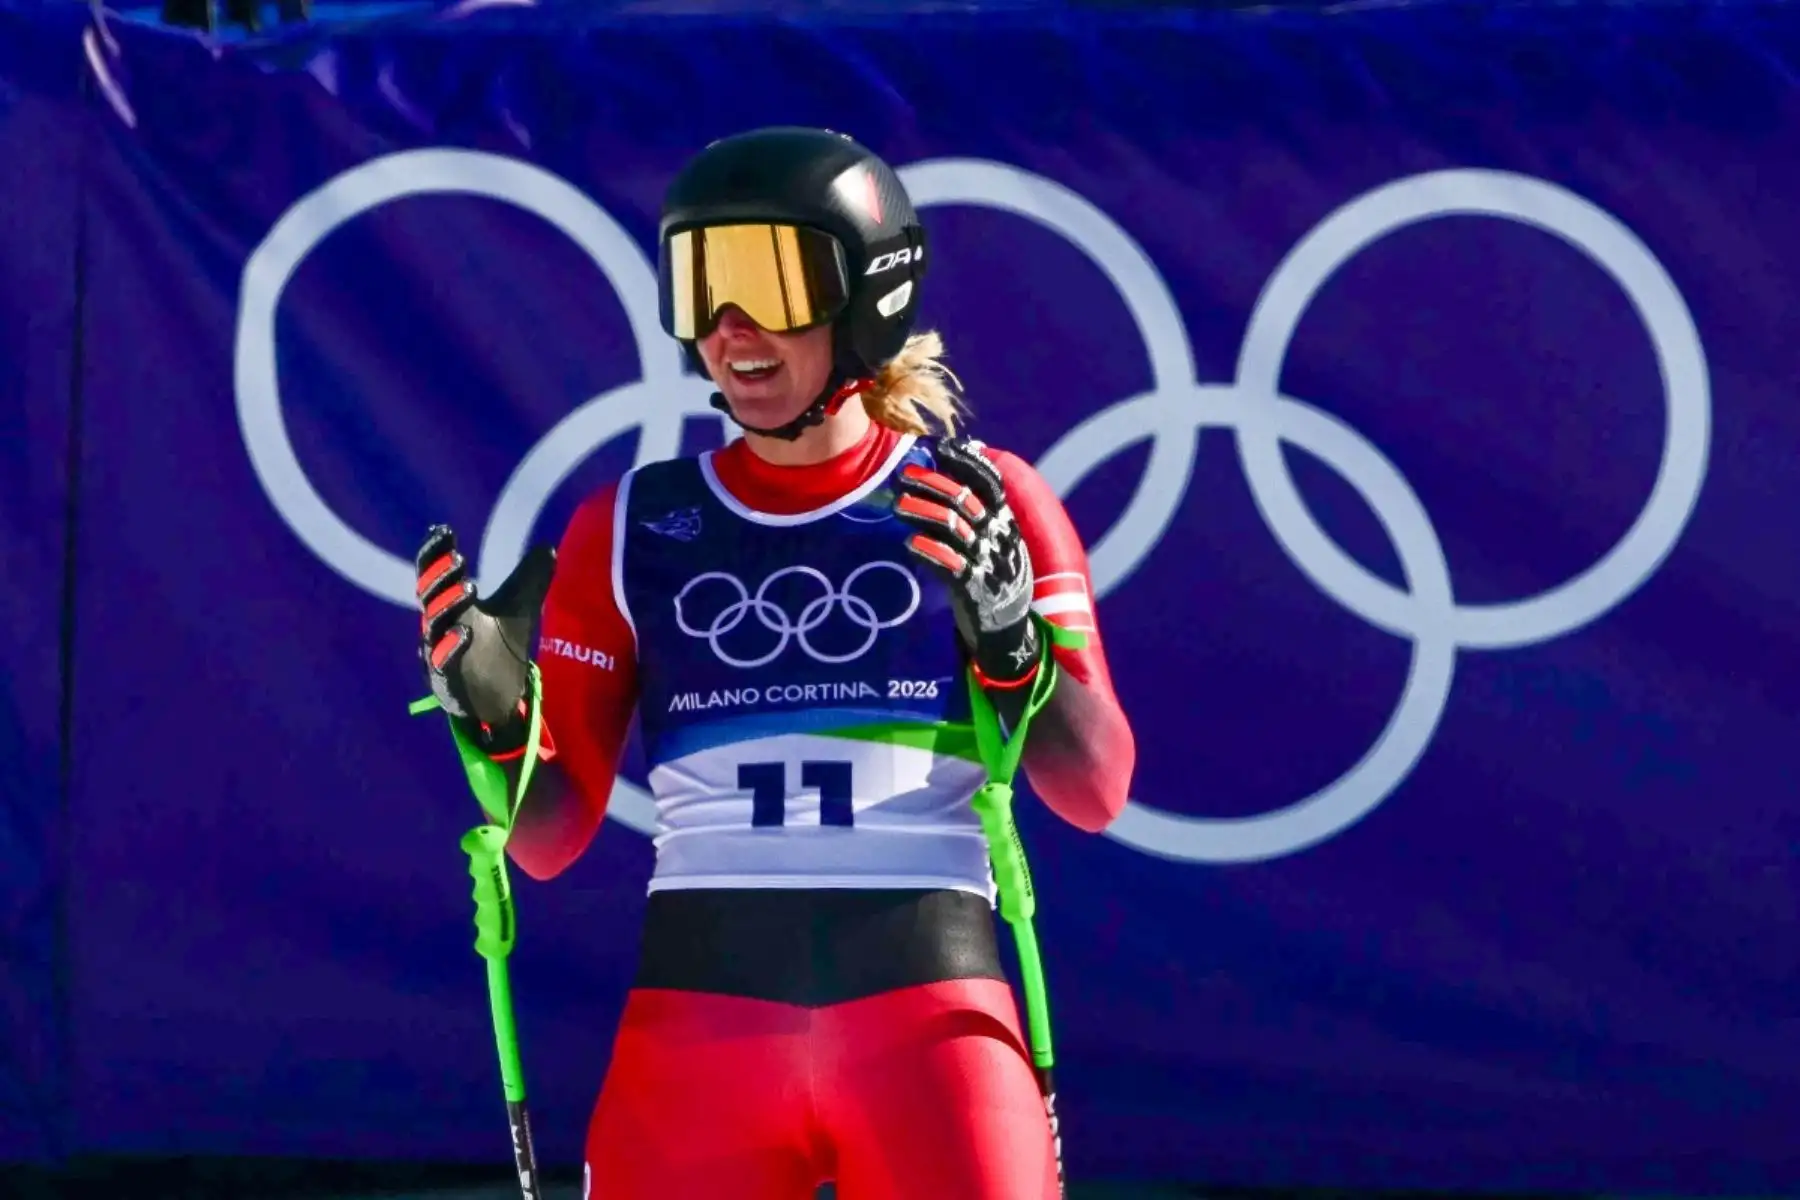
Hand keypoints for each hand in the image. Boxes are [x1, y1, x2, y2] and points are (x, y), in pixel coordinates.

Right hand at [414, 526, 556, 754]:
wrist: (501, 698)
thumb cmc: (501, 650)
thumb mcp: (519, 610)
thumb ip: (530, 579)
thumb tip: (548, 547)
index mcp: (450, 606)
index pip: (434, 575)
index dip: (435, 553)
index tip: (444, 530)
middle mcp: (439, 627)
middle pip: (430, 597)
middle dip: (441, 575)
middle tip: (459, 556)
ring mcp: (438, 654)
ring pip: (434, 627)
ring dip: (447, 606)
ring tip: (469, 587)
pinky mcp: (446, 680)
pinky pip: (442, 663)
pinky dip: (451, 647)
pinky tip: (466, 632)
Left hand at [894, 436, 1039, 685]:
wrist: (1010, 633)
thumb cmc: (994, 578)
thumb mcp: (995, 541)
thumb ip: (979, 509)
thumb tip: (963, 465)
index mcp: (1006, 523)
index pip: (991, 484)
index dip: (967, 463)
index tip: (940, 447)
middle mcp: (999, 539)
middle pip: (966, 501)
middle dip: (933, 483)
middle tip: (904, 475)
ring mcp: (988, 564)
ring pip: (954, 529)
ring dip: (922, 512)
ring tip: (898, 505)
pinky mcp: (974, 591)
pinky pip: (951, 566)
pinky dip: (929, 552)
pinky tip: (910, 543)